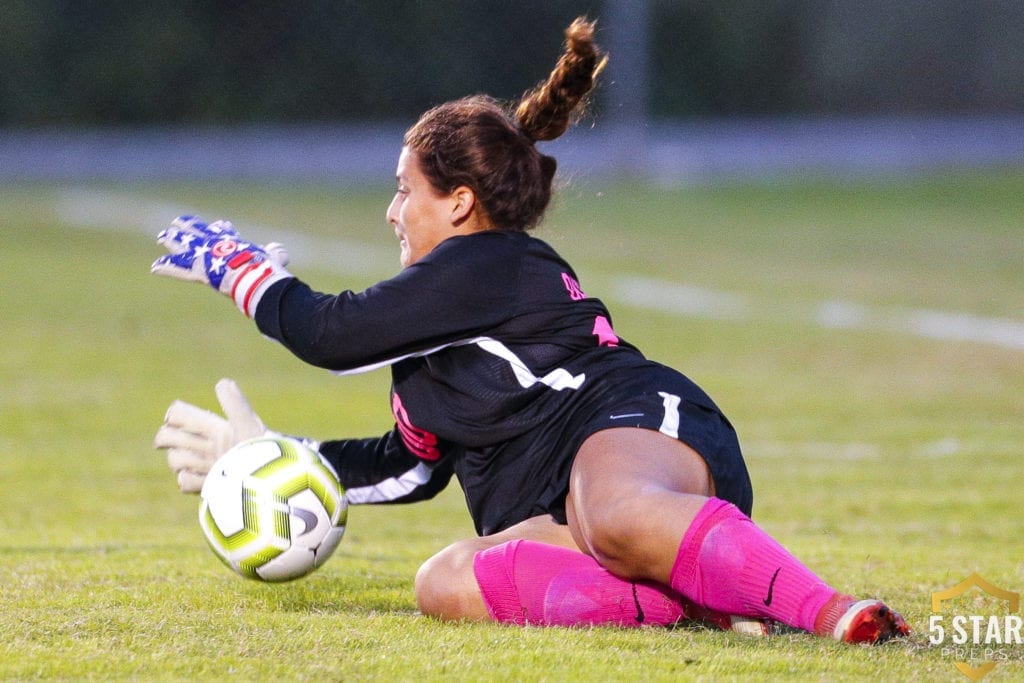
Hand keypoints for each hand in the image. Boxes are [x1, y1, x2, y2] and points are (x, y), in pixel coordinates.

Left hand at [151, 215, 292, 316]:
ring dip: (172, 240)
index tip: (219, 225)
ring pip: (184, 244)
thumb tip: (279, 252)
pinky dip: (168, 269)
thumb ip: (277, 254)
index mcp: (235, 242)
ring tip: (161, 236)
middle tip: (178, 223)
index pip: (224, 232)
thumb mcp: (275, 258)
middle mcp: (217, 244)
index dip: (221, 229)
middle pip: (199, 231)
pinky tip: (154, 268)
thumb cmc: (266, 268)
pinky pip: (179, 269)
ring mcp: (205, 254)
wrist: (254, 277)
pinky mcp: (197, 269)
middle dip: (189, 228)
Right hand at [154, 378, 269, 492]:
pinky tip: (213, 481)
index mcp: (217, 427)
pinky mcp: (207, 486)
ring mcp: (207, 466)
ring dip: (188, 461)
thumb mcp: (248, 427)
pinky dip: (194, 481)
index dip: (173, 416)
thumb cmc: (259, 453)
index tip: (176, 420)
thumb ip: (235, 405)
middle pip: (167, 436)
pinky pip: (183, 481)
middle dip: (172, 439)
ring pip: (174, 459)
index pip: (178, 414)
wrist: (265, 486)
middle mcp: (209, 445)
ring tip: (213, 465)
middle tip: (195, 445)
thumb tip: (223, 382)